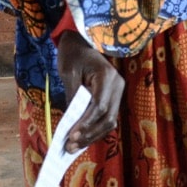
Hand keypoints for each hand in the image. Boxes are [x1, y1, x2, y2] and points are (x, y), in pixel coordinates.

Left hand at [56, 31, 124, 152]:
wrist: (81, 39)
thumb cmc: (72, 53)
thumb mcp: (68, 72)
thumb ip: (72, 97)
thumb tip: (71, 123)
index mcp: (107, 76)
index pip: (99, 106)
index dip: (86, 124)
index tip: (70, 136)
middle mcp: (118, 85)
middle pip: (107, 118)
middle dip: (88, 135)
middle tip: (69, 147)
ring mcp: (118, 92)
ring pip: (109, 121)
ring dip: (91, 136)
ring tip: (73, 147)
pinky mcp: (113, 97)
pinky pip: (106, 117)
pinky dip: (94, 129)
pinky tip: (81, 138)